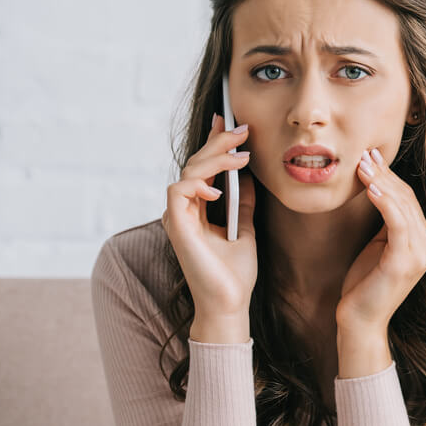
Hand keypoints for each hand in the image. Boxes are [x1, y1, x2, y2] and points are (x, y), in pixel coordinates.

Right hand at [160, 113, 257, 325]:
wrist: (230, 303)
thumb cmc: (235, 273)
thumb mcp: (245, 228)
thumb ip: (243, 202)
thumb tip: (249, 176)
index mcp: (198, 209)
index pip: (203, 167)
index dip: (213, 142)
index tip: (229, 122)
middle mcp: (184, 210)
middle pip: (195, 164)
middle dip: (218, 143)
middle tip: (241, 129)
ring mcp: (178, 217)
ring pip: (188, 172)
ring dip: (215, 159)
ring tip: (242, 155)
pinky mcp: (177, 227)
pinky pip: (178, 192)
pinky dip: (197, 184)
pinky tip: (218, 189)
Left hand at [337, 147, 425, 333]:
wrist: (360, 320)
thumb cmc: (365, 283)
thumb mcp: (379, 245)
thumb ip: (387, 222)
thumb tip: (378, 186)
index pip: (409, 200)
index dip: (390, 177)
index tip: (371, 157)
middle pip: (407, 199)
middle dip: (384, 175)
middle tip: (364, 155)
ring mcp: (420, 254)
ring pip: (402, 207)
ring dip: (380, 183)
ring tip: (361, 166)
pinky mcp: (405, 261)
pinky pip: (397, 222)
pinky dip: (384, 202)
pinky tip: (369, 188)